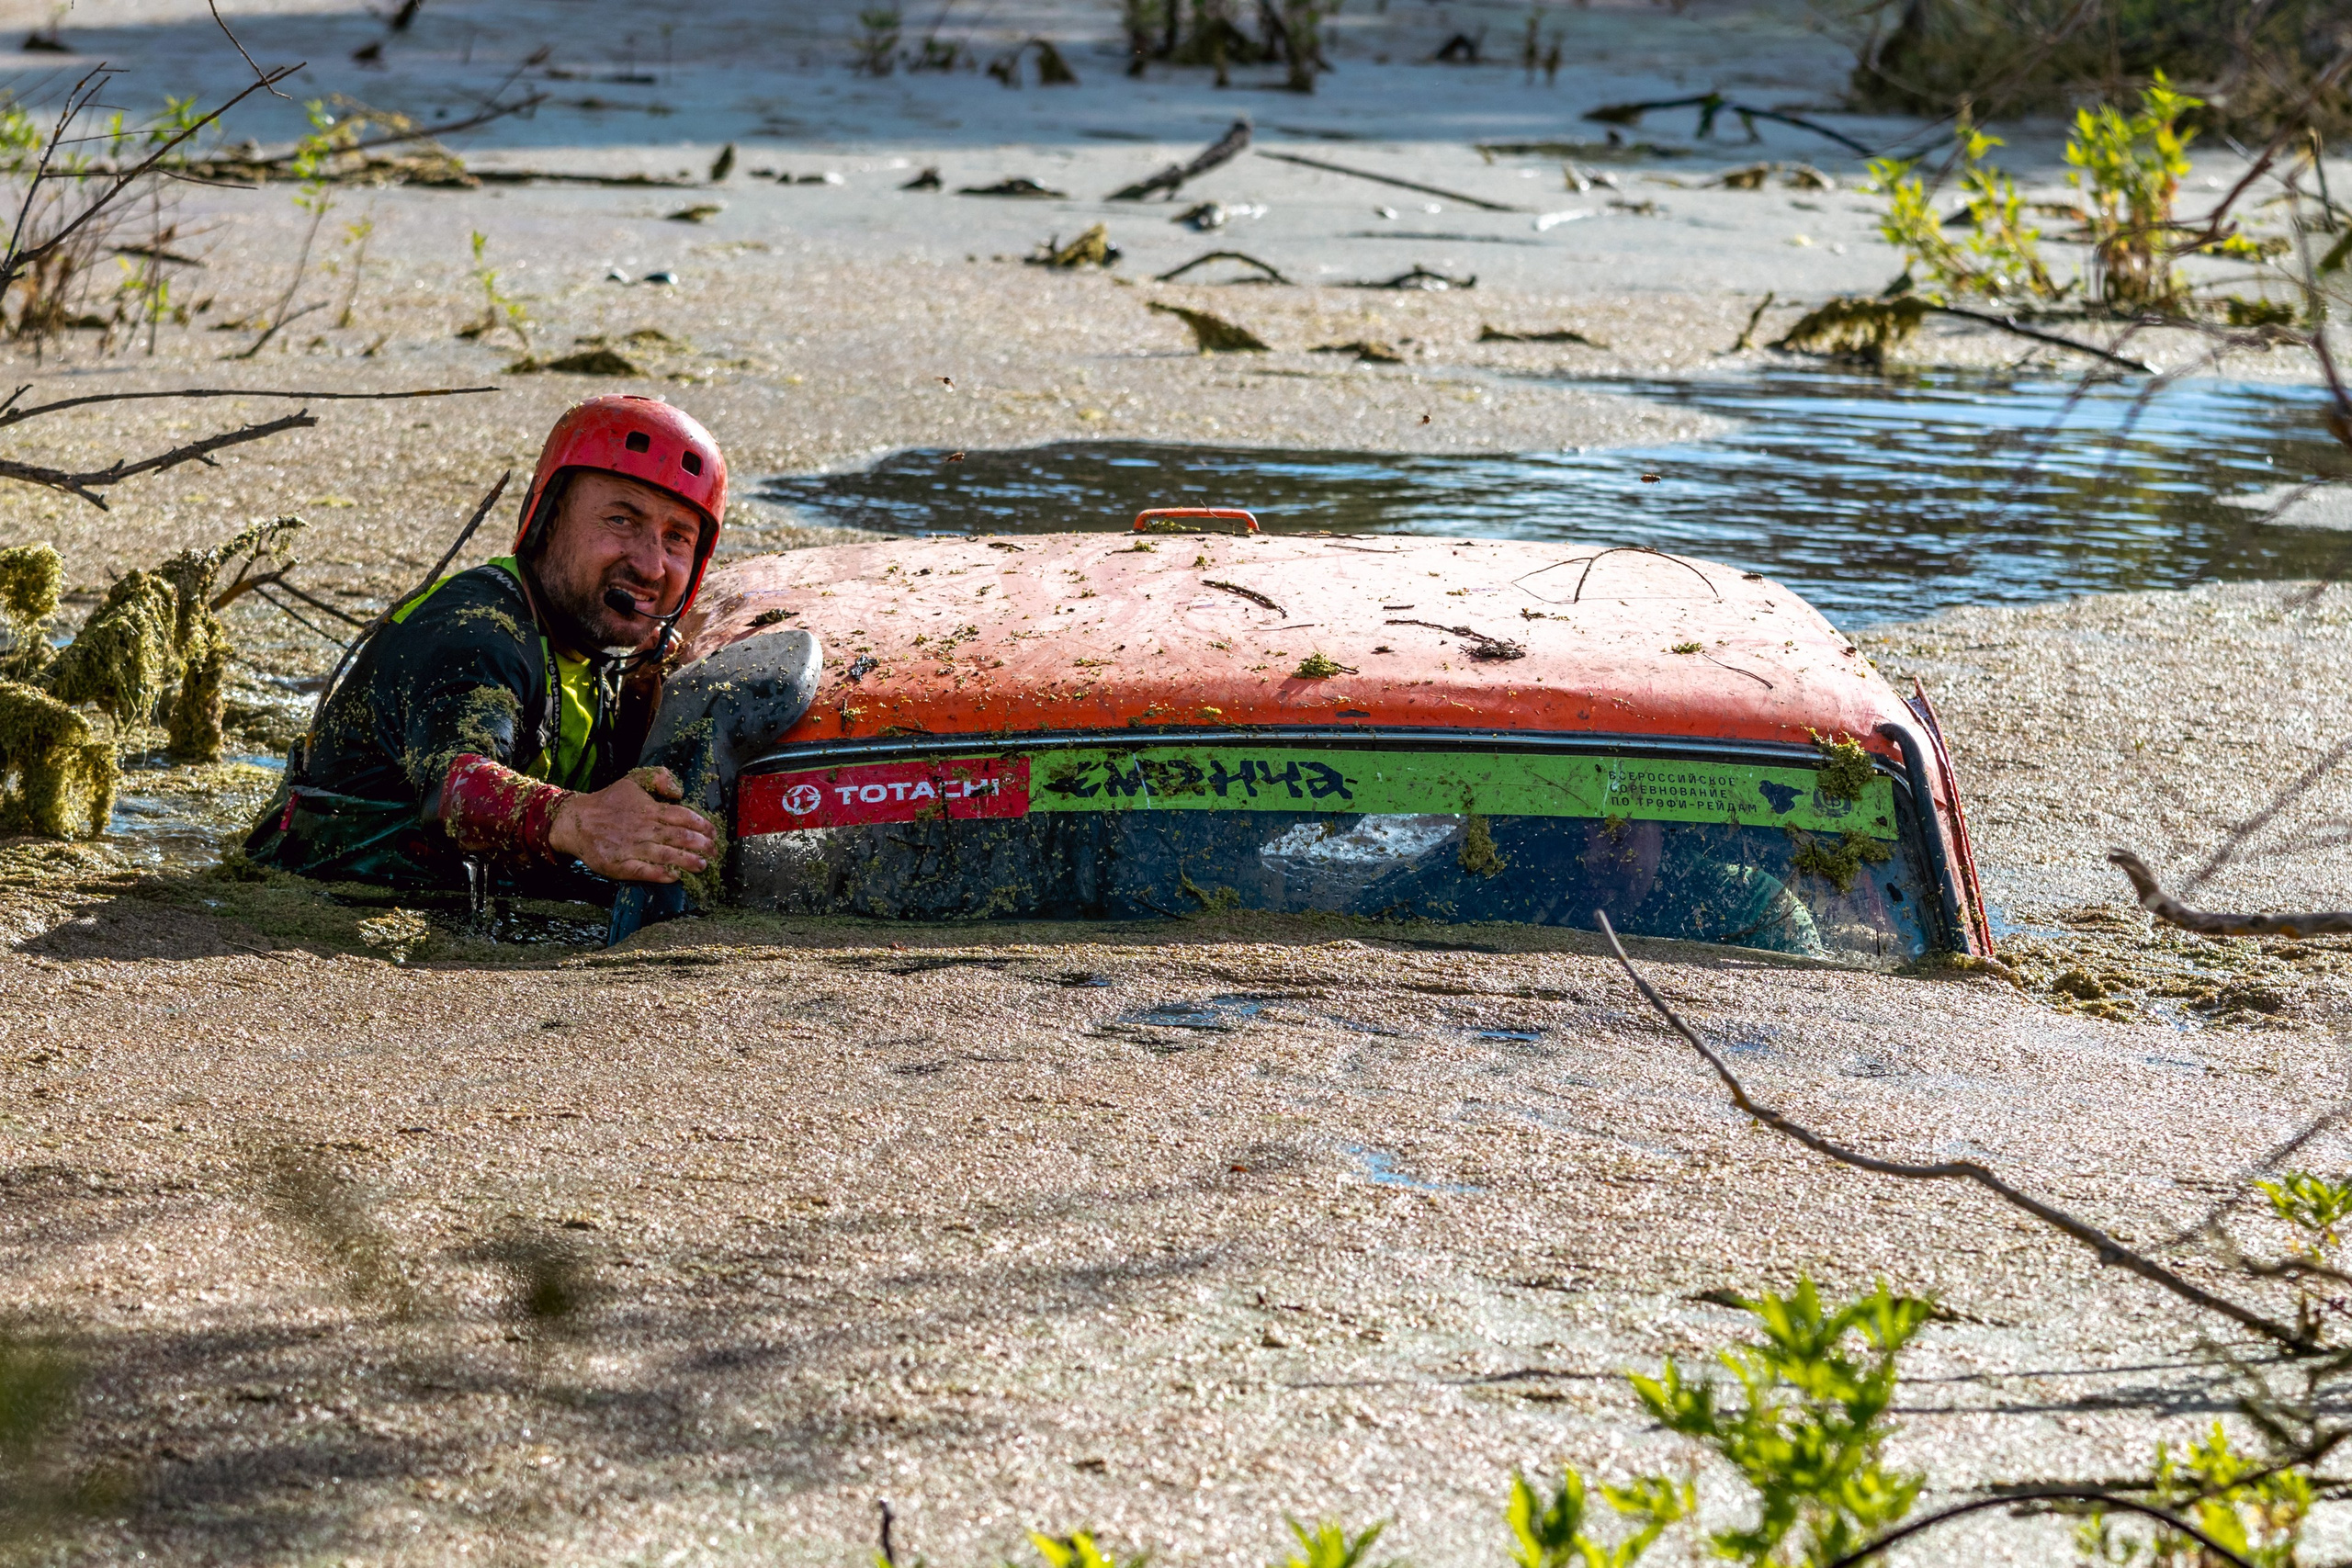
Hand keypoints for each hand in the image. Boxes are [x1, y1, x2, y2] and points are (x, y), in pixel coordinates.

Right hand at [547, 766, 714, 881]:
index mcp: (650, 809)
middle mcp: (644, 828)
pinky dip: (660, 874)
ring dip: (687, 861)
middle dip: (701, 845)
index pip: (683, 816)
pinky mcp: (619, 864)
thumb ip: (658, 778)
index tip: (714, 832)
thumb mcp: (633, 780)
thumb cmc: (609, 802)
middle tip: (715, 852)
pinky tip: (674, 877)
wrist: (576, 821)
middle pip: (679, 837)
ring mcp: (632, 847)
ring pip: (666, 854)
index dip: (702, 825)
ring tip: (702, 865)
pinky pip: (643, 871)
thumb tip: (679, 791)